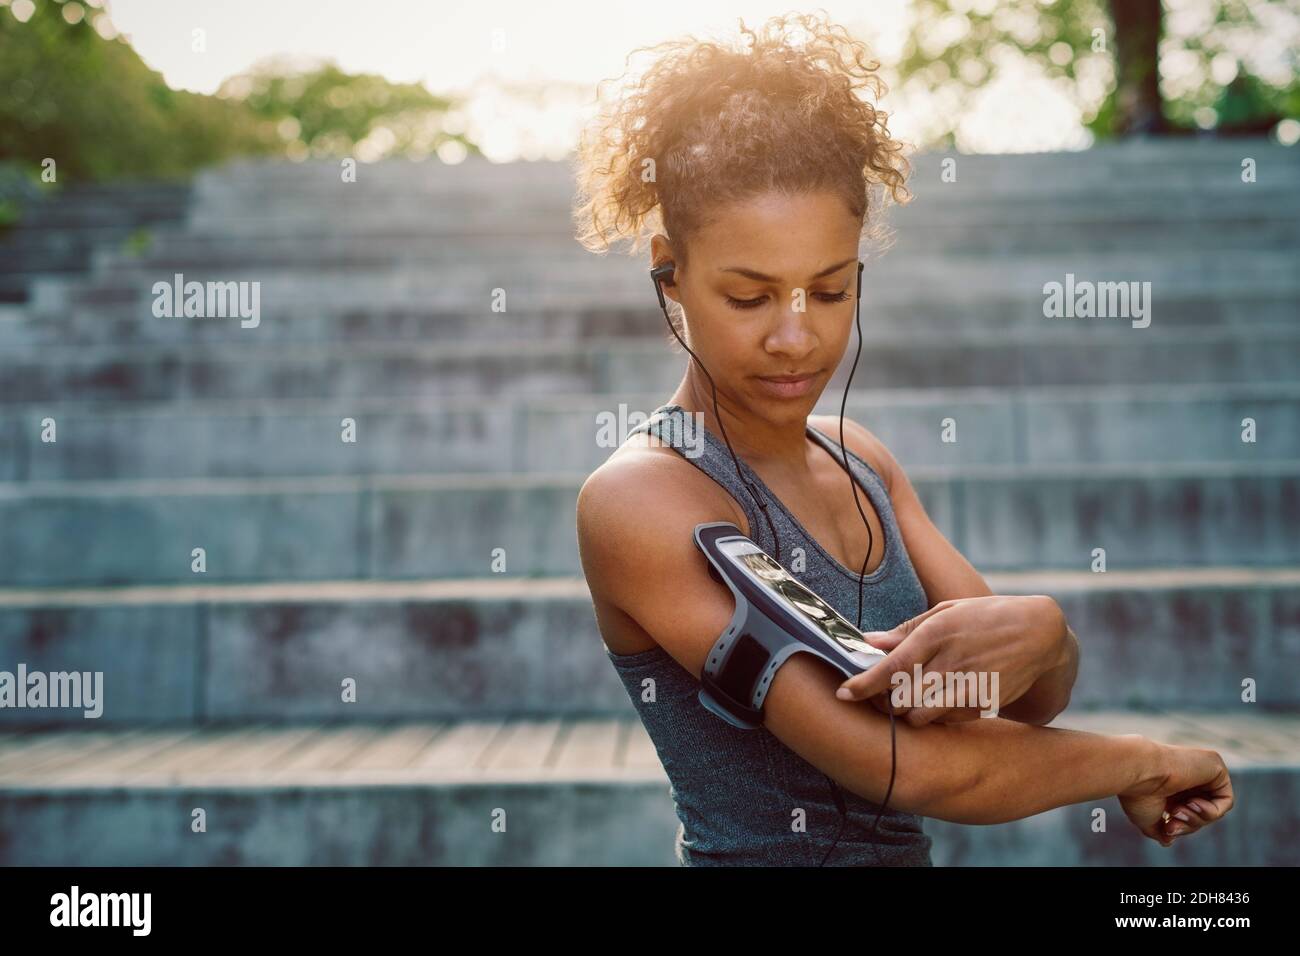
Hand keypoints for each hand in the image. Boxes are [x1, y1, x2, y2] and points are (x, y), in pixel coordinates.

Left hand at [835, 595, 1068, 725]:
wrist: (1040, 632)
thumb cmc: (984, 618)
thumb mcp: (945, 613)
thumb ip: (905, 631)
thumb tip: (868, 641)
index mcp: (936, 632)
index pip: (891, 665)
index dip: (864, 683)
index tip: (843, 693)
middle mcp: (951, 660)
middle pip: (901, 697)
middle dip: (884, 701)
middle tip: (880, 695)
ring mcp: (970, 683)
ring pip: (922, 715)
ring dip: (909, 712)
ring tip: (910, 699)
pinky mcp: (985, 702)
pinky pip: (948, 720)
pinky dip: (937, 716)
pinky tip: (940, 700)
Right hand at [1118, 738, 1233, 846]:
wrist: (1138, 772)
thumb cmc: (1138, 793)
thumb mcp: (1147, 819)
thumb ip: (1160, 830)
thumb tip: (1168, 840)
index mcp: (1170, 785)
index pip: (1187, 813)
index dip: (1181, 826)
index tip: (1167, 829)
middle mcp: (1186, 776)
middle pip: (1202, 813)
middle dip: (1189, 824)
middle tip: (1171, 826)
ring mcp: (1201, 770)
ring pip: (1214, 808)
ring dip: (1198, 819)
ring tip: (1177, 811)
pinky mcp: (1214, 765)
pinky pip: (1225, 800)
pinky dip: (1212, 811)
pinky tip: (1193, 803)